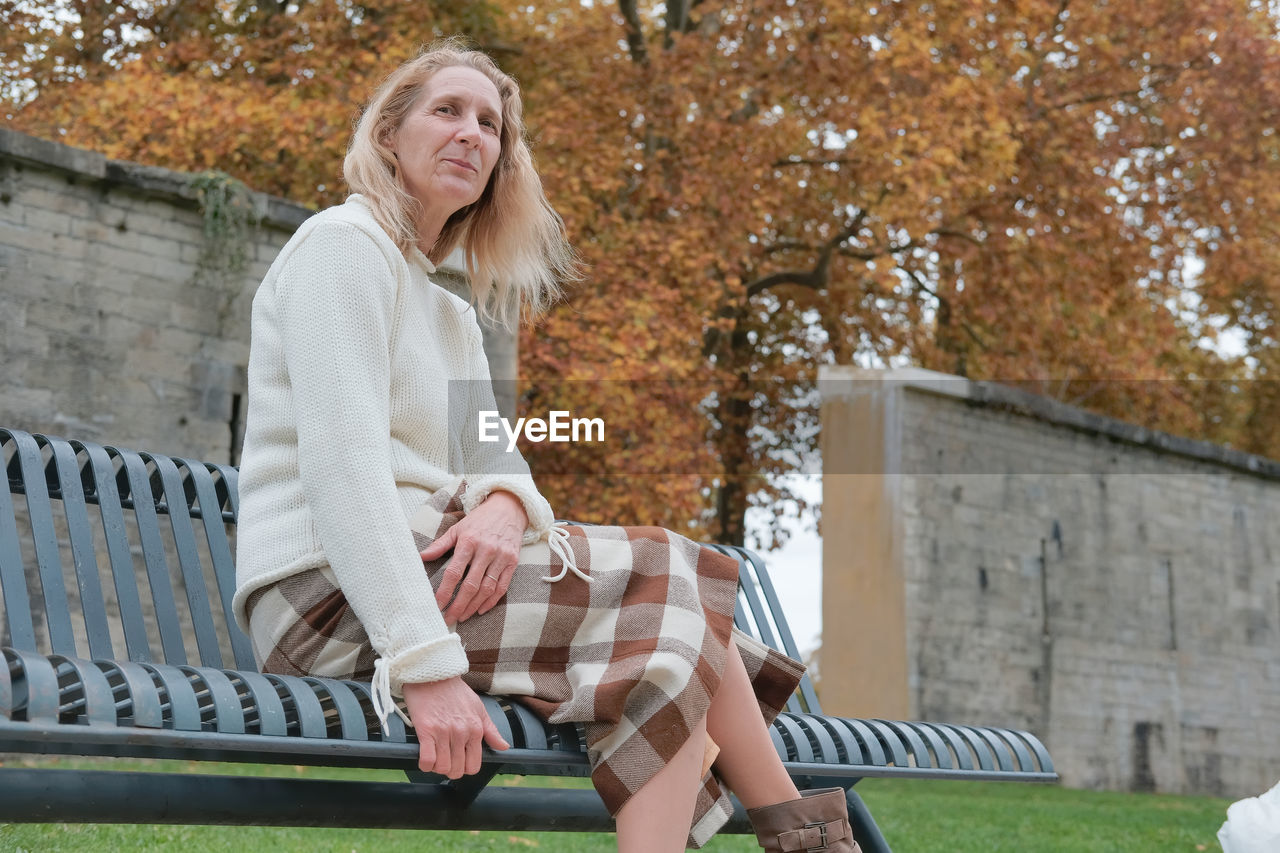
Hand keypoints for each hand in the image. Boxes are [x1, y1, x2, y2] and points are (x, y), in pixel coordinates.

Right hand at [401, 677, 508, 778]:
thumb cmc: (454, 691)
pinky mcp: (426, 730)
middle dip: (450, 770)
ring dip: (437, 768)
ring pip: (442, 767)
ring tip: (435, 758)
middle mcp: (461, 732)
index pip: (474, 765)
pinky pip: (427, 760)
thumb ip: (491, 730)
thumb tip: (504, 747)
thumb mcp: (478, 708)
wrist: (434, 675)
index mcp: (476, 729)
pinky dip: (425, 764)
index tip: (459, 762)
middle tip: (445, 760)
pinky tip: (425, 758)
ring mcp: (444, 732)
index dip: (465, 768)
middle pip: (457, 770)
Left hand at [421, 490, 527, 622]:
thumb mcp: (458, 528)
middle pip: (471, 585)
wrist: (508, 508)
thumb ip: (440, 545)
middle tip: (449, 618)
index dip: (445, 592)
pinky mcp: (512, 562)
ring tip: (463, 616)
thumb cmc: (479, 520)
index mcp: (469, 542)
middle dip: (458, 605)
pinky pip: (502, 586)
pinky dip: (492, 601)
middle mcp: (486, 550)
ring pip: (487, 589)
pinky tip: (480, 609)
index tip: (437, 606)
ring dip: (473, 606)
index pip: (454, 573)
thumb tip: (420, 557)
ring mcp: (501, 557)